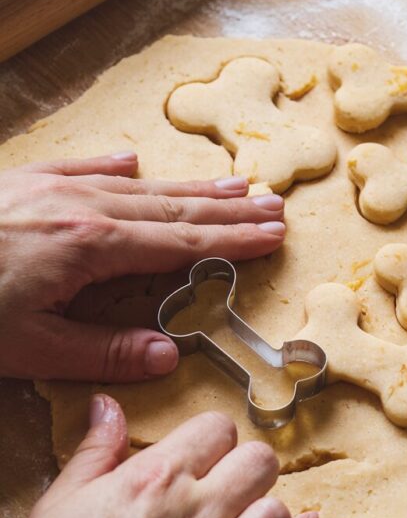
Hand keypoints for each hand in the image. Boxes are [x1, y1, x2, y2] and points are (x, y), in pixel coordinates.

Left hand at [0, 153, 284, 381]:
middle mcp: (82, 206)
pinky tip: (134, 163)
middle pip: (172, 206)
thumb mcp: (30, 347)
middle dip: (227, 208)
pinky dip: (115, 167)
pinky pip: (82, 167)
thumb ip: (102, 352)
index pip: (182, 243)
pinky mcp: (22, 180)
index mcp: (93, 247)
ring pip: (137, 184)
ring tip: (231, 183)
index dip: (231, 240)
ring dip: (188, 186)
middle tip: (272, 205)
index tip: (271, 235)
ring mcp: (52, 187)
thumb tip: (167, 355)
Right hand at [0, 396, 316, 517]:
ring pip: (277, 514)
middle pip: (259, 462)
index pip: (216, 428)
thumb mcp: (60, 501)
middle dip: (246, 465)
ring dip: (265, 510)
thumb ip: (95, 450)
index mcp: (157, 480)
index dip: (211, 437)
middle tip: (227, 482)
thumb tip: (109, 406)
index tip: (202, 452)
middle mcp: (196, 516)